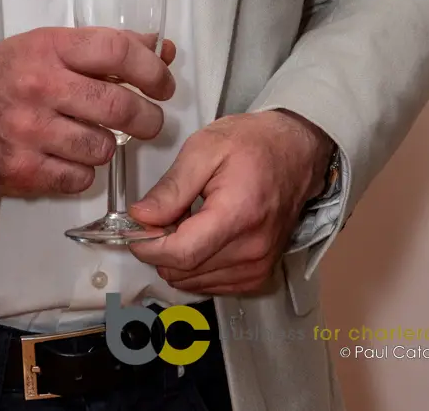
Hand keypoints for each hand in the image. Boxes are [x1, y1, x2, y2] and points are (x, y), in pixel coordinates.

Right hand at [0, 27, 174, 198]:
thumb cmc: (10, 74)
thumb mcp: (51, 46)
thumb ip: (105, 47)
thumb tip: (161, 49)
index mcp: (49, 49)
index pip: (116, 51)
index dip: (151, 69)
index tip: (163, 83)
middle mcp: (40, 88)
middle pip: (119, 106)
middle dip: (147, 118)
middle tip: (149, 120)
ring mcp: (30, 132)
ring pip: (103, 149)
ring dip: (107, 146)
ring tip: (94, 136)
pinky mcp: (23, 170)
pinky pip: (80, 179)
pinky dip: (83, 171)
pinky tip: (70, 156)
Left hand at [125, 109, 332, 294]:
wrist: (296, 153)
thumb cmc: (253, 144)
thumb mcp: (204, 148)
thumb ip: (171, 187)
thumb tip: (141, 216)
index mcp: (237, 215)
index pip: (181, 254)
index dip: (148, 246)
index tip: (132, 229)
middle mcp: (251, 250)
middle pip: (184, 272)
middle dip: (159, 249)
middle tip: (158, 217)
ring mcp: (258, 267)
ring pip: (195, 282)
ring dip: (178, 259)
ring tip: (183, 222)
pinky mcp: (260, 275)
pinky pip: (213, 284)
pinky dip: (197, 266)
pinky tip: (199, 236)